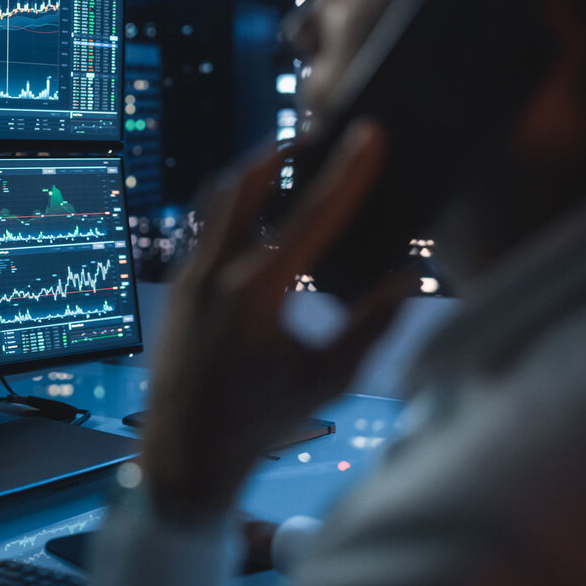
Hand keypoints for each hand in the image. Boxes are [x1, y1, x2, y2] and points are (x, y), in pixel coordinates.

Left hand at [140, 120, 410, 515]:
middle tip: (320, 134)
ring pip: (217, 197)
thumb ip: (372, 326)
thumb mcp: (329, 380)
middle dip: (286, 152)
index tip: (371, 132)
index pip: (313, 215)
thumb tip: (410, 276)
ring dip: (254, 171)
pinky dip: (231, 202)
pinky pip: (202, 224)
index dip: (347, 171)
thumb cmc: (260, 422)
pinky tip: (256, 207)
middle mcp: (214, 274)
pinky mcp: (176, 286)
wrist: (184, 453)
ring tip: (289, 160)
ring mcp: (188, 276)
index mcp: (256, 294)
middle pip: (248, 183)